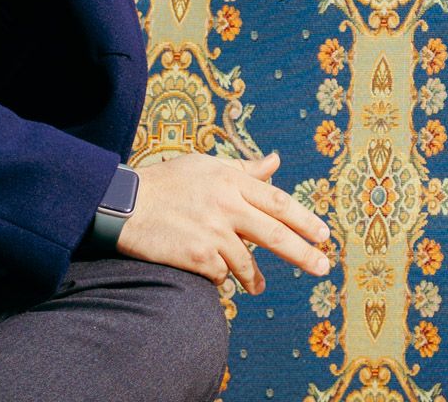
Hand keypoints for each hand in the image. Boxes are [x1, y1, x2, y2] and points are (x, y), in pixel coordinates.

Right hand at [116, 151, 331, 294]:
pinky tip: (214, 276)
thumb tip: (276, 160)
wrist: (124, 204)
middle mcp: (226, 205)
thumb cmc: (167, 182)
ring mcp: (212, 231)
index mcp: (230, 180)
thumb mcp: (206, 166)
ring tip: (257, 287)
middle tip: (323, 268)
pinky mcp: (197, 256)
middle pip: (275, 234)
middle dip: (303, 254)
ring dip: (255, 278)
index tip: (323, 235)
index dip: (304, 219)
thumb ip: (244, 168)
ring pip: (248, 262)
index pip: (278, 201)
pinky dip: (221, 278)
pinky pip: (221, 275)